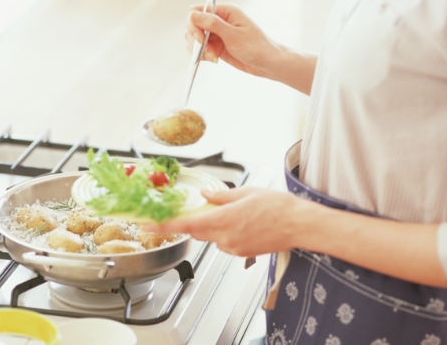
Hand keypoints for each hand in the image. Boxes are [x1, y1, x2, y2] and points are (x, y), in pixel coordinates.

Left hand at [142, 187, 307, 256]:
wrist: (299, 225)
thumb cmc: (278, 207)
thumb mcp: (247, 193)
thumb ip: (221, 197)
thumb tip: (205, 195)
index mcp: (223, 219)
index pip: (185, 225)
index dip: (163, 226)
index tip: (147, 225)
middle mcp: (225, 237)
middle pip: (198, 230)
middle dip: (197, 220)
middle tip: (204, 208)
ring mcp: (233, 248)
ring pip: (213, 236)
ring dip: (216, 225)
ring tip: (241, 214)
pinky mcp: (241, 253)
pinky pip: (225, 242)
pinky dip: (228, 232)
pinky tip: (246, 223)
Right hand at [185, 3, 281, 77]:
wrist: (268, 63)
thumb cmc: (257, 47)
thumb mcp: (234, 35)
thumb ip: (213, 24)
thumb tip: (193, 15)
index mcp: (226, 11)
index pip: (197, 11)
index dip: (194, 24)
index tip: (201, 39)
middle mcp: (219, 20)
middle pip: (193, 25)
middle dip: (197, 39)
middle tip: (208, 51)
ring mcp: (217, 34)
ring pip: (195, 38)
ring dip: (199, 49)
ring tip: (213, 57)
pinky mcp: (217, 46)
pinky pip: (201, 48)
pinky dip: (203, 55)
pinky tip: (213, 59)